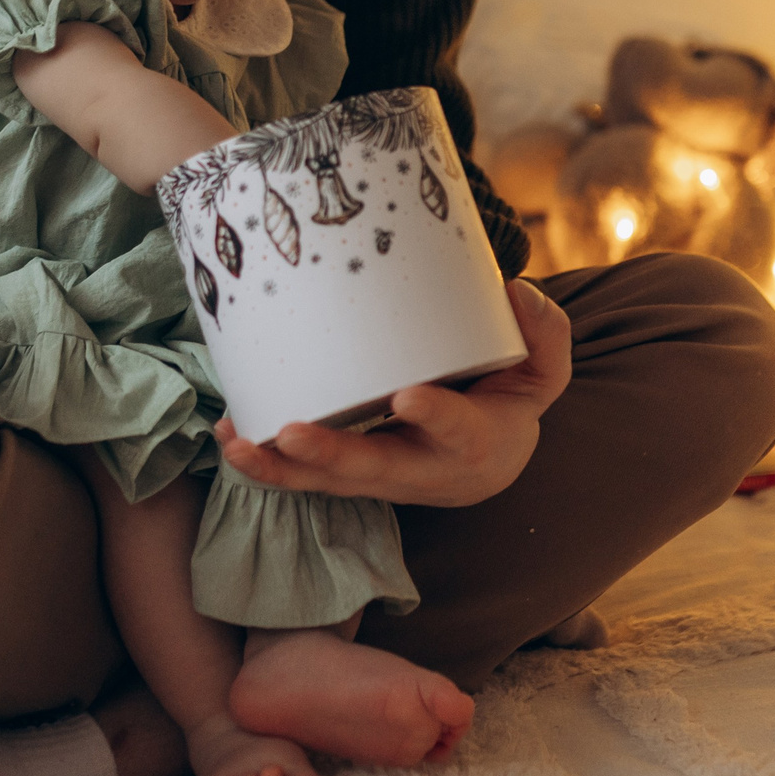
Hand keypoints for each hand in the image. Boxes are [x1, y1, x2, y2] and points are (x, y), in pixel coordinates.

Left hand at [214, 280, 570, 507]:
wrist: (491, 462)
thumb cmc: (508, 404)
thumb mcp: (543, 372)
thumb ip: (544, 334)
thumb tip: (516, 293)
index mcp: (474, 444)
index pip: (456, 431)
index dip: (435, 416)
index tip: (410, 396)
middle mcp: (423, 470)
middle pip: (374, 470)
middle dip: (331, 455)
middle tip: (292, 434)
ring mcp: (381, 477)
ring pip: (328, 482)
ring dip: (280, 467)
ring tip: (237, 441)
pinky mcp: (350, 474)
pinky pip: (305, 476)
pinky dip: (267, 462)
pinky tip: (229, 435)